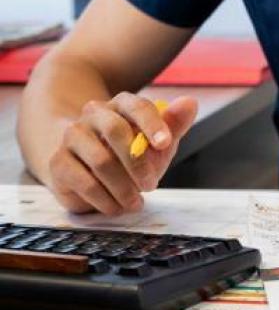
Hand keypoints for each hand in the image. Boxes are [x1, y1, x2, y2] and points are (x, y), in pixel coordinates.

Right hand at [48, 93, 197, 214]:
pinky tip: (115, 207)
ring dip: (123, 187)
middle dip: (138, 162)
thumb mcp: (156, 141)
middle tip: (151, 185)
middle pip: (115, 130)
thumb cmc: (129, 153)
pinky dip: (105, 200)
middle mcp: (93, 114)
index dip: (152, 124)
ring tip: (135, 202)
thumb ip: (174, 124)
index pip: (136, 106)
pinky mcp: (58, 162)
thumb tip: (190, 103)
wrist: (87, 169)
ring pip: (101, 160)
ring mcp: (73, 136)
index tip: (165, 144)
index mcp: (120, 104)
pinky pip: (84, 182)